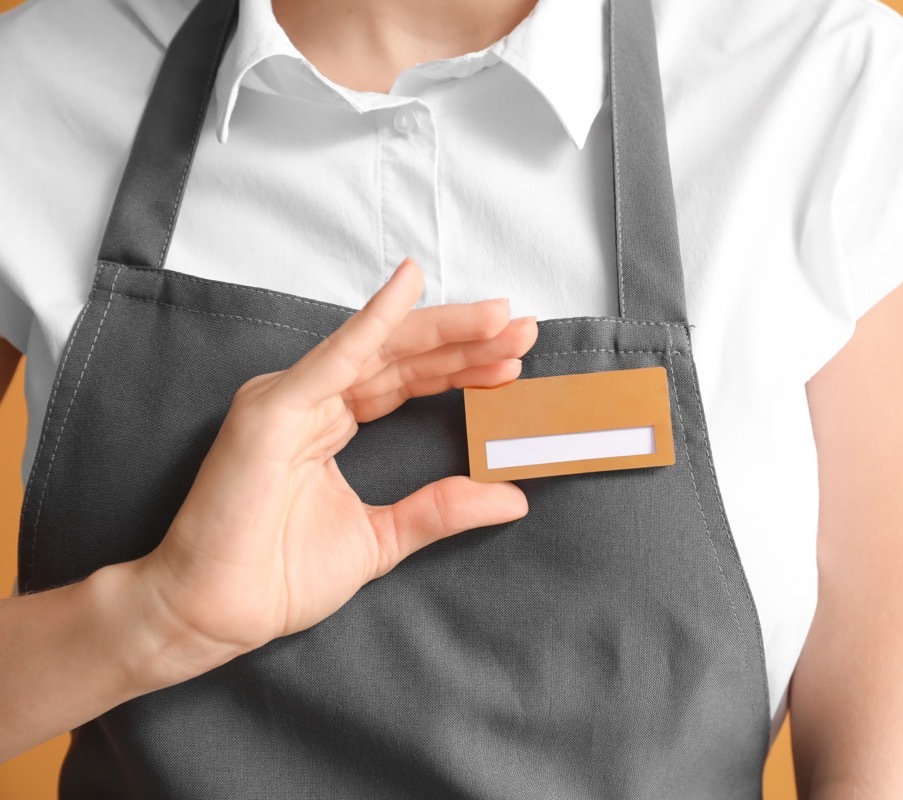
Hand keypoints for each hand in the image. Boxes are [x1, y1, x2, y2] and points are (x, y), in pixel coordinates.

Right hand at [134, 258, 536, 680]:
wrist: (217, 614)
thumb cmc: (277, 577)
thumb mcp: (383, 538)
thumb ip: (442, 509)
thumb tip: (514, 498)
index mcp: (330, 423)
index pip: (406, 381)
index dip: (461, 369)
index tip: (514, 363)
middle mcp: (312, 401)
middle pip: (401, 358)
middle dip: (465, 342)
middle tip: (523, 327)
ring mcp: (290, 399)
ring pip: (379, 348)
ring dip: (442, 330)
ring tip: (498, 317)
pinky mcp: (274, 409)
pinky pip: (334, 356)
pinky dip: (374, 320)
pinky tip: (410, 285)